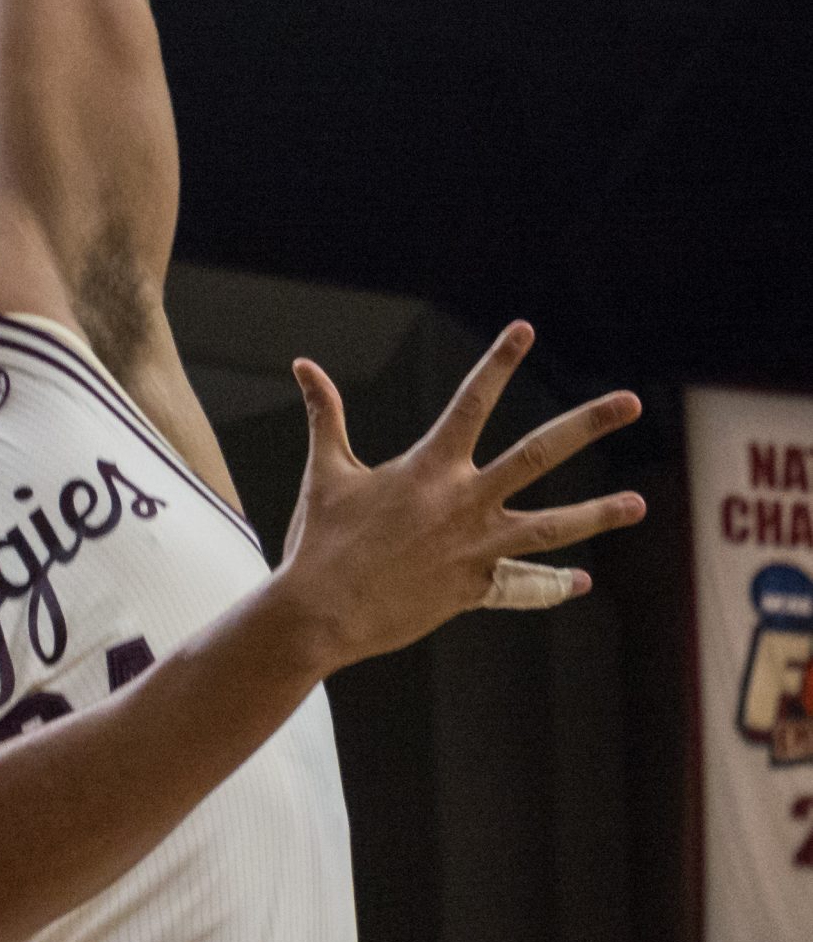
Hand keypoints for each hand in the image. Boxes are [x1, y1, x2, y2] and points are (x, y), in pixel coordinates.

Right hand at [277, 322, 644, 673]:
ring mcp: (474, 548)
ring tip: (638, 504)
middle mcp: (462, 502)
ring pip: (550, 526)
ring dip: (596, 513)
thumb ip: (324, 415)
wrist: (321, 612)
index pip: (472, 401)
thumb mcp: (325, 471)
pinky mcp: (472, 589)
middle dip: (587, 424)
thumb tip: (303, 364)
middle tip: (631, 403)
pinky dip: (552, 585)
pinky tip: (582, 582)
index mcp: (428, 467)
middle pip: (539, 455)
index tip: (524, 329)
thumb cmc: (320, 540)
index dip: (498, 362)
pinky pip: (521, 586)